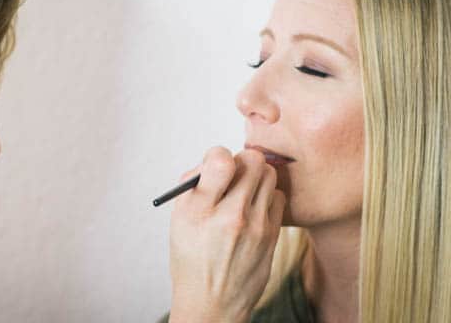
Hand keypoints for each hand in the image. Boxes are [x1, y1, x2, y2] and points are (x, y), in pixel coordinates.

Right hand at [168, 146, 285, 322]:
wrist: (212, 302)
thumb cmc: (192, 257)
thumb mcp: (179, 219)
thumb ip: (196, 184)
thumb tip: (215, 159)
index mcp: (197, 210)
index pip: (220, 159)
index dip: (218, 155)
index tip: (216, 165)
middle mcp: (229, 217)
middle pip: (252, 160)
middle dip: (241, 161)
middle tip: (233, 175)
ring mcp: (255, 227)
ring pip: (268, 174)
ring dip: (255, 176)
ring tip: (243, 192)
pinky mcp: (271, 235)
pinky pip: (277, 196)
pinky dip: (266, 196)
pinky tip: (254, 209)